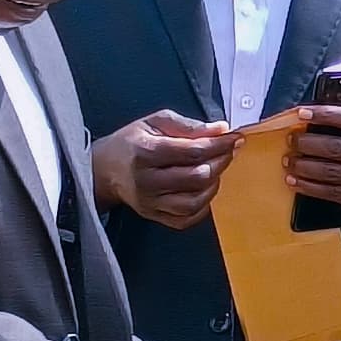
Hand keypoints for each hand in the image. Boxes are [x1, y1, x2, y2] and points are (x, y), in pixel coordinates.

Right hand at [92, 111, 238, 227]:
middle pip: (197, 177)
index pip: (193, 151)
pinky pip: (187, 218)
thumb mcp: (155, 122)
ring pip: (194, 201)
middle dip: (220, 161)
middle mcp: (147, 181)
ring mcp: (150, 202)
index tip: (234, 137)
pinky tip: (203, 189)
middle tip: (227, 151)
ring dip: (213, 184)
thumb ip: (189, 125)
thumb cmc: (131, 143)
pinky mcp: (155, 216)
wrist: (105, 169)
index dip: (220, 144)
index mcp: (146, 152)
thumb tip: (220, 129)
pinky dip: (203, 205)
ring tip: (214, 169)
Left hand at [285, 105, 340, 237]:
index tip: (302, 113)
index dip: (326, 114)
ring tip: (289, 161)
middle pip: (338, 148)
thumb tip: (317, 113)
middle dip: (308, 143)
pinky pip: (331, 192)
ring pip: (332, 172)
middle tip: (292, 140)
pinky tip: (295, 181)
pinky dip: (309, 187)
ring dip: (304, 167)